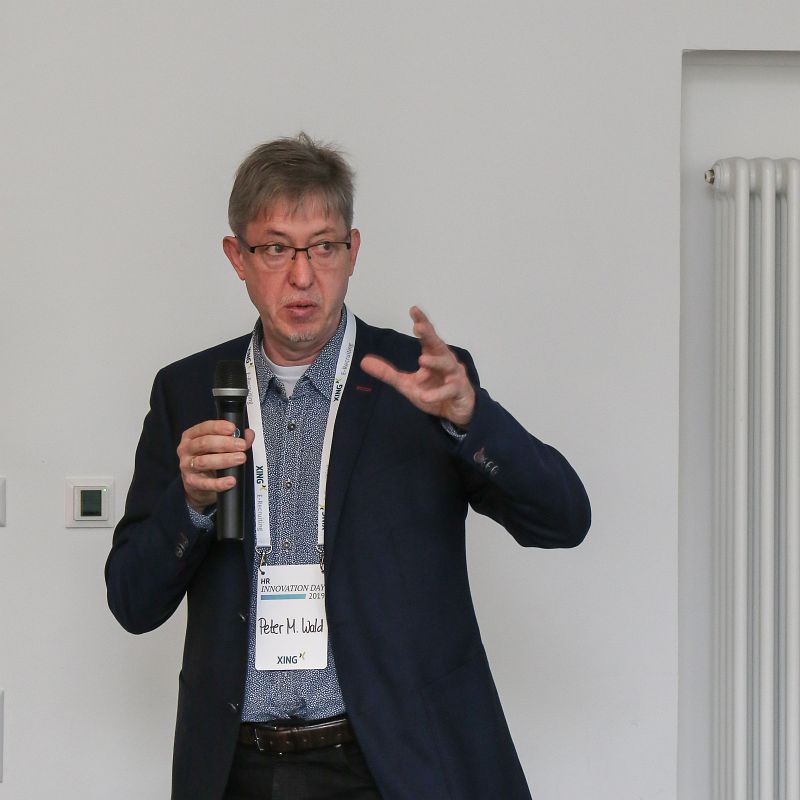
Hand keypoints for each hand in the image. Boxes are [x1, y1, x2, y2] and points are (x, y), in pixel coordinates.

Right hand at [177, 420, 254, 511]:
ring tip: (240, 458)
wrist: (197, 484)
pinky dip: (219, 483)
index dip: (218, 427)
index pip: (204, 428)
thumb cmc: (207, 459)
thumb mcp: (218, 446)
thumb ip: (234, 439)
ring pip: (204, 461)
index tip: (232, 428)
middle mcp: (187, 449)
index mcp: (191, 436)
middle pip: (204, 443)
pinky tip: (230, 480)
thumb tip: (248, 434)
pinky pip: (206, 483)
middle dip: (225, 443)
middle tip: (241, 445)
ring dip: (225, 460)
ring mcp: (187, 466)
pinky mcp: (192, 482)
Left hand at [361, 306, 475, 427]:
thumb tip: (364, 361)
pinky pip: (449, 390)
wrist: (455, 411)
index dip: (422, 322)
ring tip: (421, 360)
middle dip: (430, 334)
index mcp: (432, 355)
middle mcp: (445, 361)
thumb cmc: (434, 391)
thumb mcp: (406, 384)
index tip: (414, 309)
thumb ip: (387, 373)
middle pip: (438, 344)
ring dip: (435, 362)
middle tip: (419, 326)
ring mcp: (454, 375)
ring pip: (447, 364)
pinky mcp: (458, 390)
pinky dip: (438, 393)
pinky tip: (425, 397)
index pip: (427, 336)